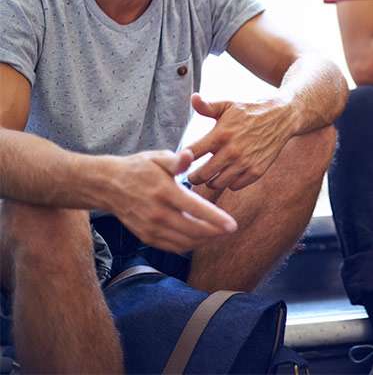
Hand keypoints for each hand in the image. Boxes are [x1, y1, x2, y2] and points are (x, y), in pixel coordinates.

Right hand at [108, 149, 236, 253]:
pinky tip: (200, 239)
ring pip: (184, 242)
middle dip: (215, 233)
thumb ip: (176, 160)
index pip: (195, 209)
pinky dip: (189, 245)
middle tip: (230, 230)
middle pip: (193, 230)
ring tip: (219, 234)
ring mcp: (151, 228)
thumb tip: (189, 155)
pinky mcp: (146, 237)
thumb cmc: (139, 168)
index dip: (216, 219)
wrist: (108, 185)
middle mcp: (158, 213)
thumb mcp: (157, 157)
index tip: (233, 225)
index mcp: (164, 191)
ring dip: (204, 241)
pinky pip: (172, 247)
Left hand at [185, 93, 297, 190]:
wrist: (282, 117)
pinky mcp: (256, 171)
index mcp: (220, 134)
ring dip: (211, 181)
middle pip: (201, 175)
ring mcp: (245, 163)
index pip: (191, 154)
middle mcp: (231, 151)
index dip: (182, 159)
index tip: (182, 160)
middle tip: (192, 174)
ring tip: (210, 174)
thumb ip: (207, 106)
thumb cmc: (250, 110)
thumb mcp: (228, 105)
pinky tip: (228, 173)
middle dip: (193, 176)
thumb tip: (193, 98)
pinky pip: (234, 186)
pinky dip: (229, 182)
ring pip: (217, 184)